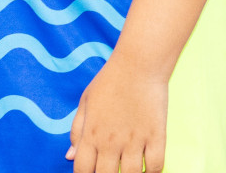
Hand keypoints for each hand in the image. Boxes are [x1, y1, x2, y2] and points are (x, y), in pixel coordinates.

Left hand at [65, 55, 167, 172]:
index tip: (89, 172)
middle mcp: (111, 141)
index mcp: (91, 133)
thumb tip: (69, 156)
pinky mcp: (156, 136)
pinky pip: (155, 167)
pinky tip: (146, 168)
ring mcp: (135, 140)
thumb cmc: (109, 81)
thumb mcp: (85, 102)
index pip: (82, 169)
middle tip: (109, 169)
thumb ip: (76, 131)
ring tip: (126, 170)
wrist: (138, 65)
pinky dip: (151, 172)